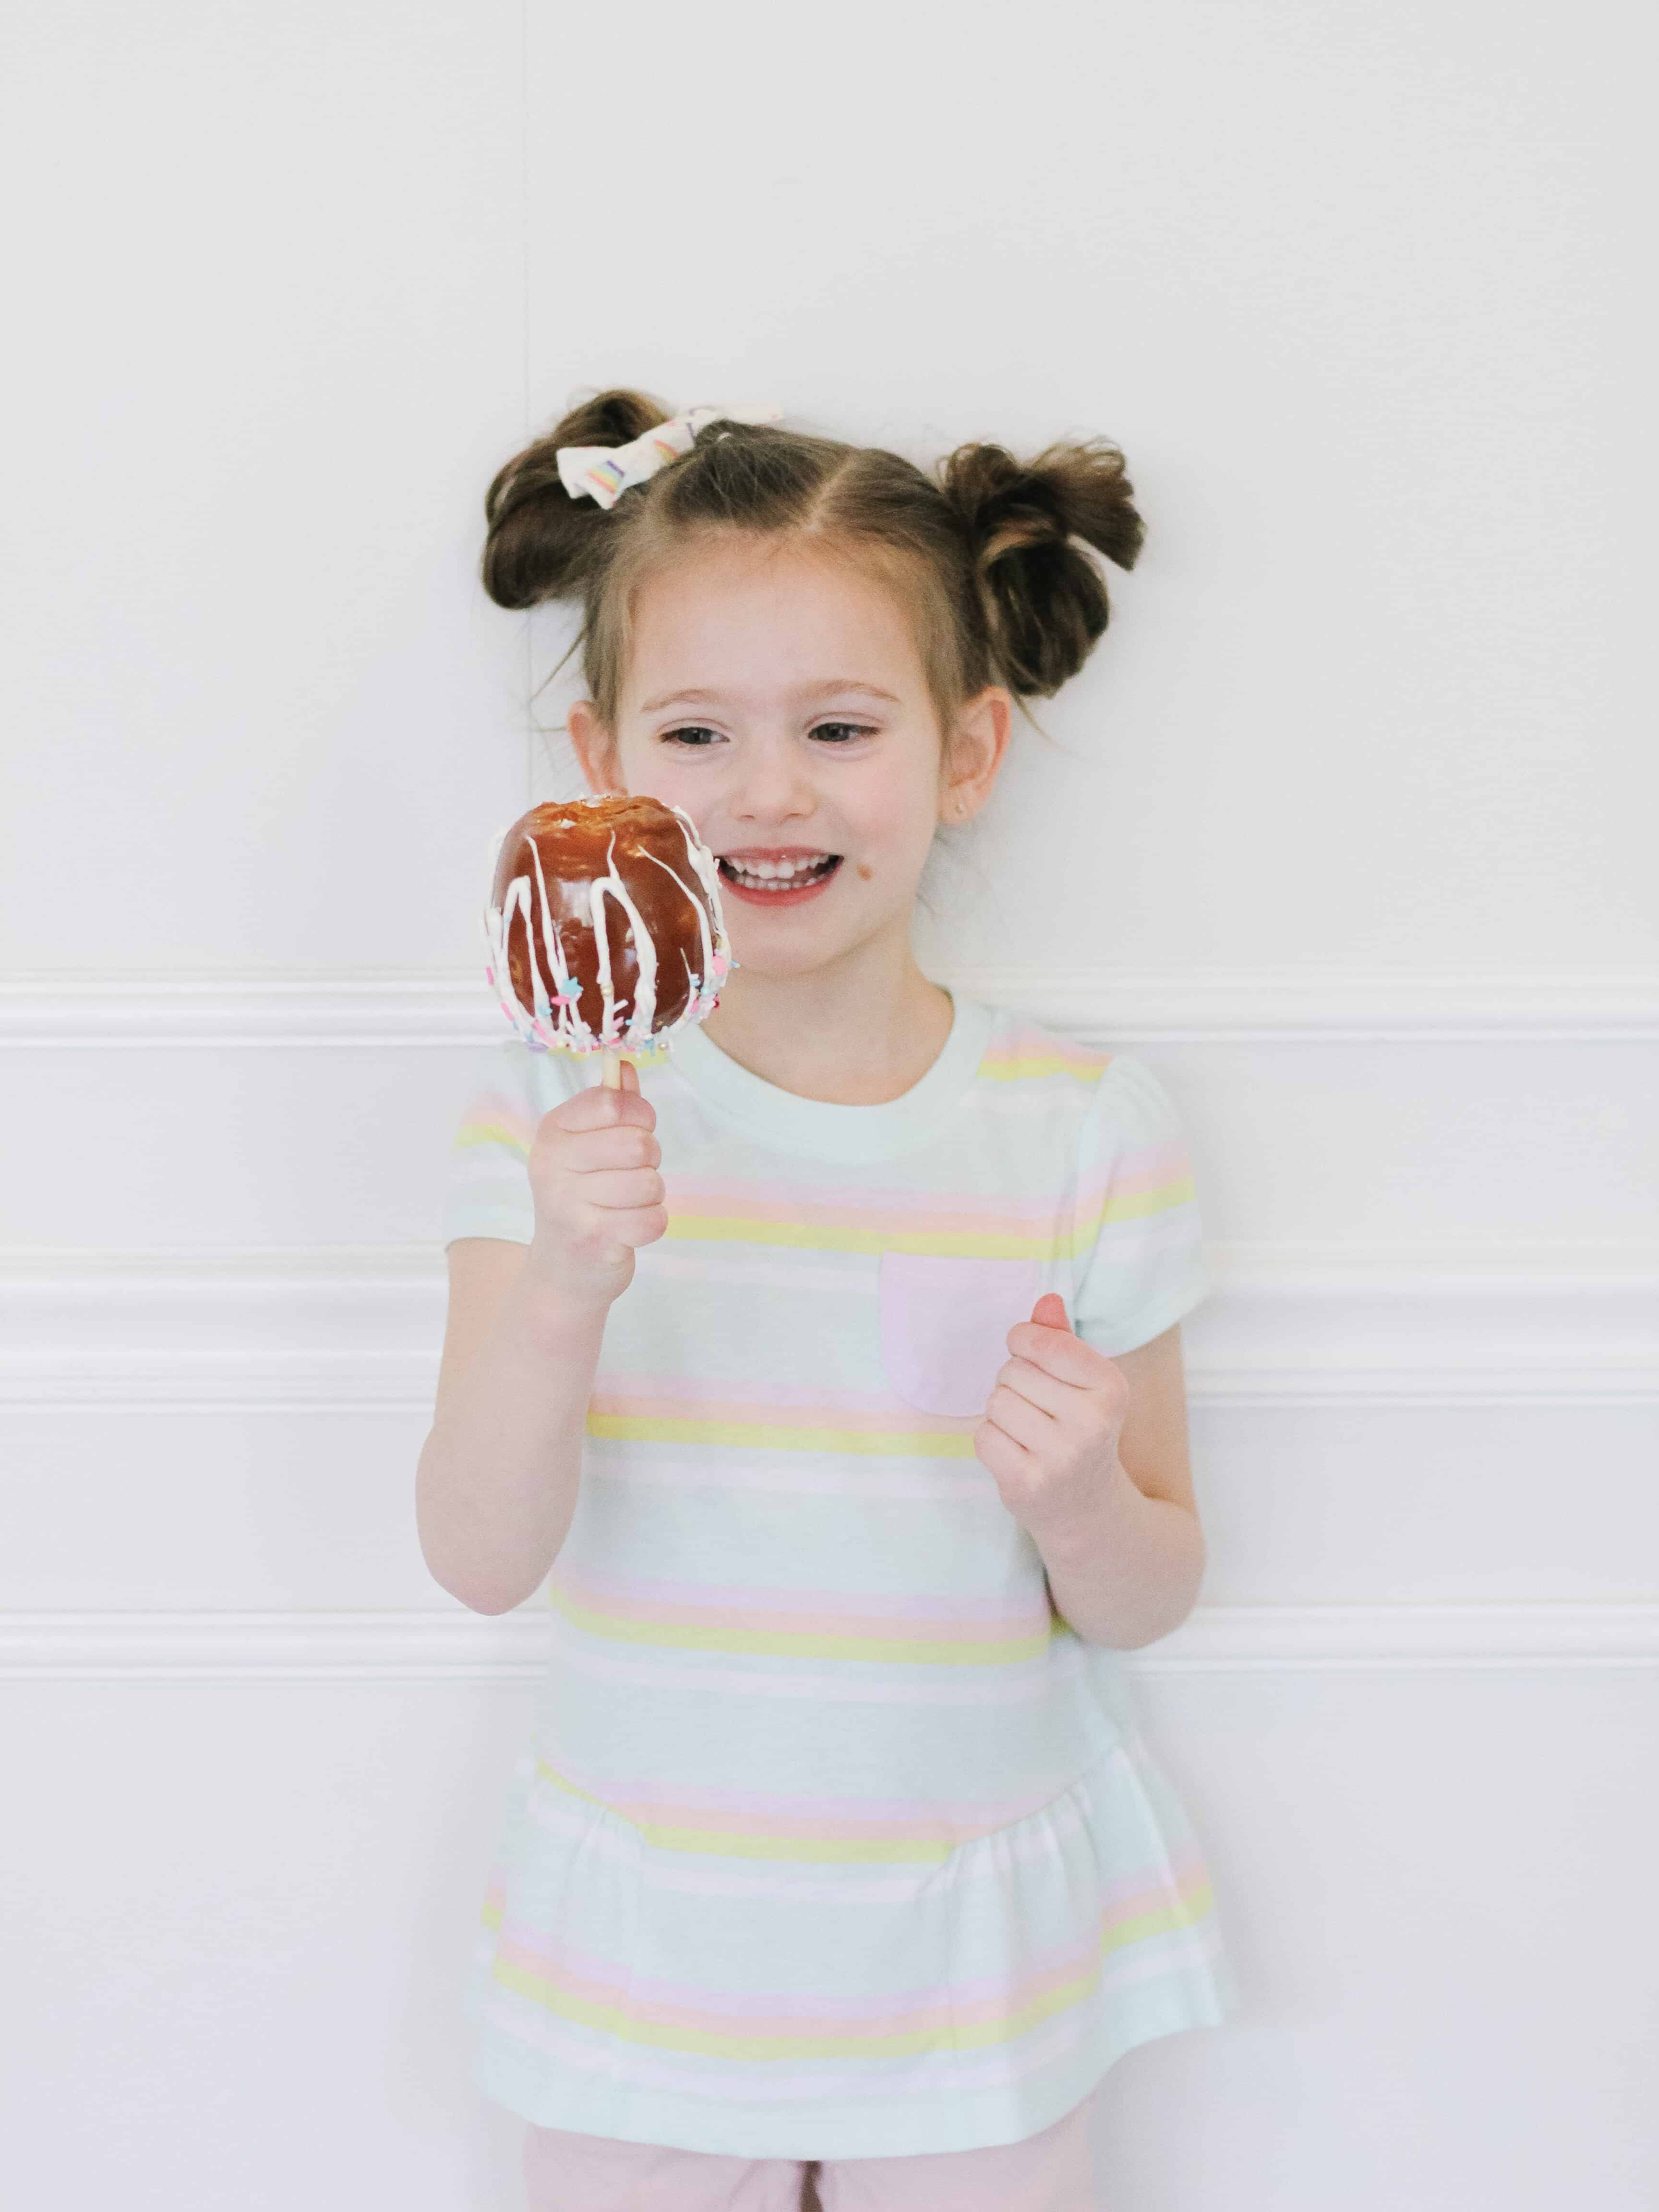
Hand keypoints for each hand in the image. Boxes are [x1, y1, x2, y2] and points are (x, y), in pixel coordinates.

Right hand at [523, 1060, 666, 1310]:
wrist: (563, 1268)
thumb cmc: (583, 1196)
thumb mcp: (588, 1145)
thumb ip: (611, 1104)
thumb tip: (625, 1066)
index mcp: (553, 1131)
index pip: (612, 1102)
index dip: (640, 1114)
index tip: (637, 1127)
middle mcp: (553, 1164)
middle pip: (638, 1144)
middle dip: (650, 1158)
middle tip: (634, 1172)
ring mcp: (569, 1204)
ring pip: (649, 1184)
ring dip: (651, 1195)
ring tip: (628, 1202)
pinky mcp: (593, 1240)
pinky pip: (653, 1220)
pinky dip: (652, 1224)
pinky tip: (629, 1227)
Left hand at [974, 1293, 1131, 1539]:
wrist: (1087, 1510)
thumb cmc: (1079, 1431)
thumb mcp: (1084, 1384)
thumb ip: (1062, 1340)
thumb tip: (1046, 1300)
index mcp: (1111, 1390)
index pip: (1046, 1342)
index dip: (1024, 1340)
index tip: (1027, 1350)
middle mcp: (1091, 1424)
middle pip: (1014, 1371)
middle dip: (1015, 1382)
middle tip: (1038, 1408)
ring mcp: (1059, 1458)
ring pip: (996, 1402)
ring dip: (1002, 1412)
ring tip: (1028, 1431)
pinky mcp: (1026, 1484)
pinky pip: (983, 1436)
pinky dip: (992, 1440)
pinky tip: (1017, 1453)